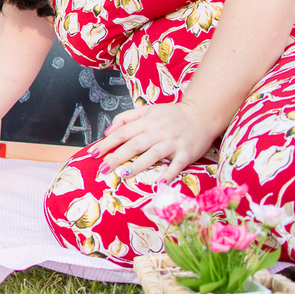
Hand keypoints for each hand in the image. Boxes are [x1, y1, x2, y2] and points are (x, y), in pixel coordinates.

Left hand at [88, 101, 223, 184]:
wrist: (202, 114)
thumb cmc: (171, 115)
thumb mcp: (147, 110)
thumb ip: (126, 118)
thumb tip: (107, 132)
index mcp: (147, 120)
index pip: (122, 132)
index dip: (107, 143)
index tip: (92, 154)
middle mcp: (159, 130)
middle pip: (135, 144)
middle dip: (117, 157)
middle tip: (102, 169)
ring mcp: (174, 142)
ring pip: (154, 154)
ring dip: (139, 164)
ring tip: (124, 174)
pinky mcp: (187, 152)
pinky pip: (177, 164)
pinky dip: (169, 173)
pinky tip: (159, 183)